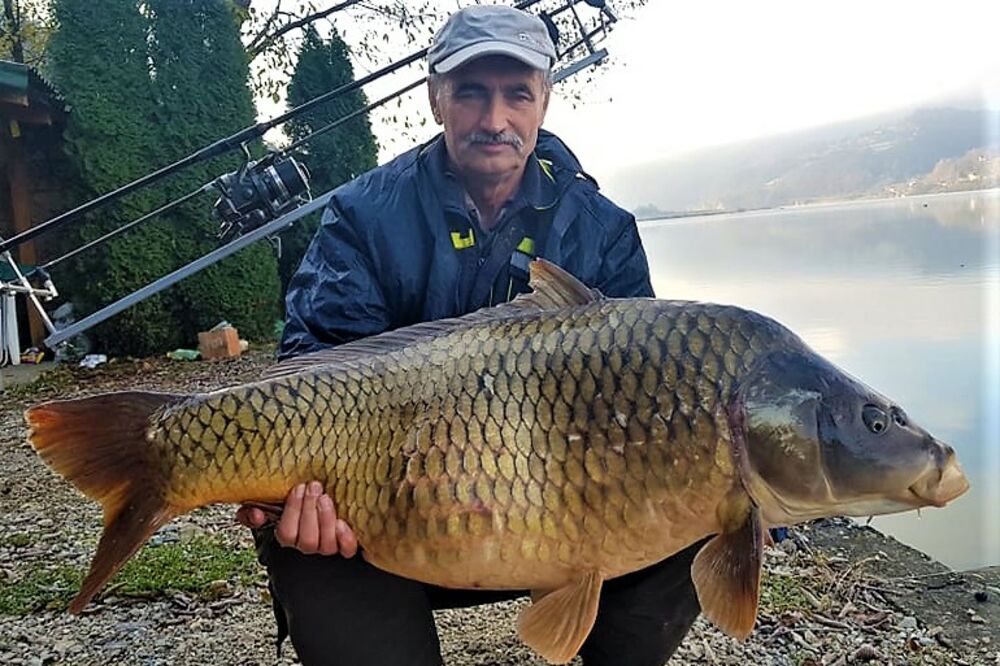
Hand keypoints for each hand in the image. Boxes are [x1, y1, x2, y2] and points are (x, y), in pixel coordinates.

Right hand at [236, 481, 357, 556]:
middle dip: (311, 511)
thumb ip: (252, 510)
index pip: (287, 534)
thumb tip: (256, 515)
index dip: (293, 511)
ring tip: (325, 497)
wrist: (316, 500)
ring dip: (326, 519)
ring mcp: (326, 546)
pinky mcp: (344, 544)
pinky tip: (343, 522)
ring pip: (326, 546)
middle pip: (307, 541)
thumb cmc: (291, 501)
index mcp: (288, 536)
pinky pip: (347, 549)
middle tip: (314, 487)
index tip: (298, 488)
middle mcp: (307, 545)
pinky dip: (345, 538)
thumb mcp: (268, 502)